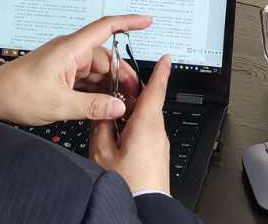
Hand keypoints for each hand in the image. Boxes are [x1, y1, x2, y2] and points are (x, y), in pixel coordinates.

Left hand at [0, 14, 151, 125]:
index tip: (147, 21)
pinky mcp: (61, 75)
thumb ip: (92, 106)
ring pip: (97, 71)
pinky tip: (103, 105)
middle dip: (122, 75)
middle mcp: (70, 52)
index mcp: (70, 50)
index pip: (105, 27)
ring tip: (119, 104)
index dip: (128, 22)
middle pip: (106, 58)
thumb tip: (118, 106)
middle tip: (133, 95)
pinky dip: (96, 91)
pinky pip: (86, 80)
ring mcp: (65, 64)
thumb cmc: (17, 93)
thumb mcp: (58, 104)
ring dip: (109, 86)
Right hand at [90, 54, 174, 196]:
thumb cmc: (127, 184)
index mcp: (147, 124)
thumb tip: (100, 114)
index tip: (167, 58)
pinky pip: (147, 133)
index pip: (157, 89)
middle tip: (116, 88)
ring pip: (146, 119)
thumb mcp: (102, 152)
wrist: (145, 208)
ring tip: (111, 116)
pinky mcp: (158, 156)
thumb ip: (100, 128)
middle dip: (132, 95)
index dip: (161, 71)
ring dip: (130, 113)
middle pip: (147, 103)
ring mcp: (160, 144)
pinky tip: (119, 137)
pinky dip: (134, 127)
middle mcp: (158, 131)